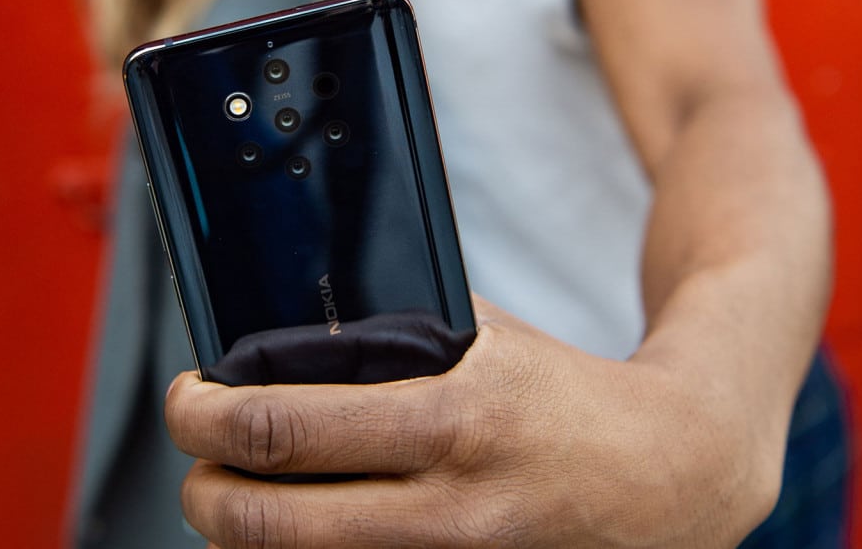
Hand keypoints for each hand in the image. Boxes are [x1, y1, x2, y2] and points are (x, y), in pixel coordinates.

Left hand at [165, 296, 781, 547]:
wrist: (669, 474)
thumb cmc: (566, 395)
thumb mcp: (484, 337)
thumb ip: (394, 334)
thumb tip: (293, 333)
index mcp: (453, 419)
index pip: (287, 429)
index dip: (207, 416)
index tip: (192, 398)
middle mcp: (451, 510)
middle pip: (268, 523)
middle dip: (202, 489)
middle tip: (200, 455)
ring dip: (244, 532)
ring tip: (246, 487)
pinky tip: (305, 522)